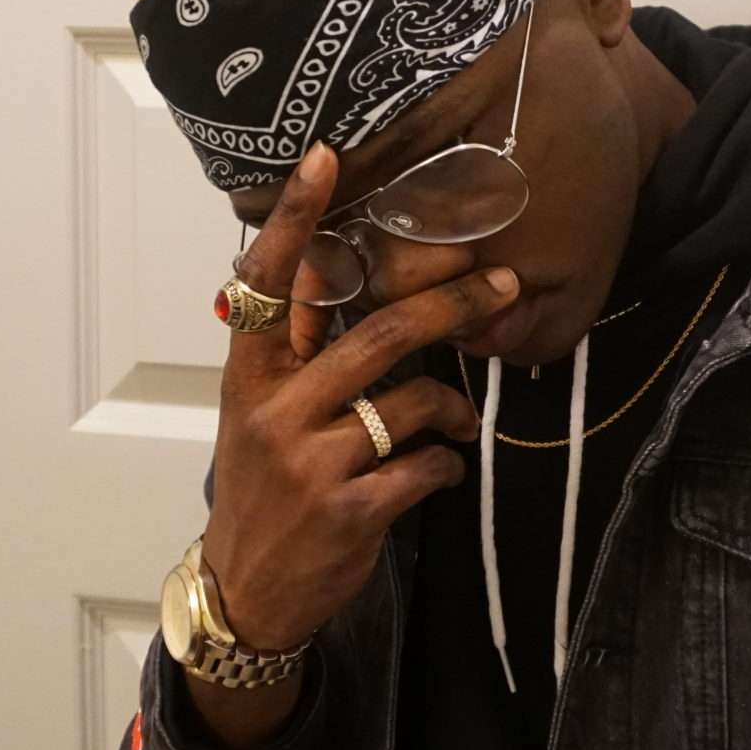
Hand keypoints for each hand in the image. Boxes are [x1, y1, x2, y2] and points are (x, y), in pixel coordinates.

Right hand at [201, 143, 515, 653]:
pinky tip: (438, 470)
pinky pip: (427, 466)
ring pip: (414, 400)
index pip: (269, 282)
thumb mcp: (258, 414)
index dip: (296, 219)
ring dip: (455, 408)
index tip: (326, 158)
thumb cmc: (263, 490)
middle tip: (503, 283)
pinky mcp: (350, 509)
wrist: (248, 591)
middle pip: (380, 333)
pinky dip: (446, 464)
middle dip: (454, 304)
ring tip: (462, 421)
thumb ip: (295, 356)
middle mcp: (277, 409)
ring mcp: (312, 460)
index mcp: (251, 375)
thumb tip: (336, 279)